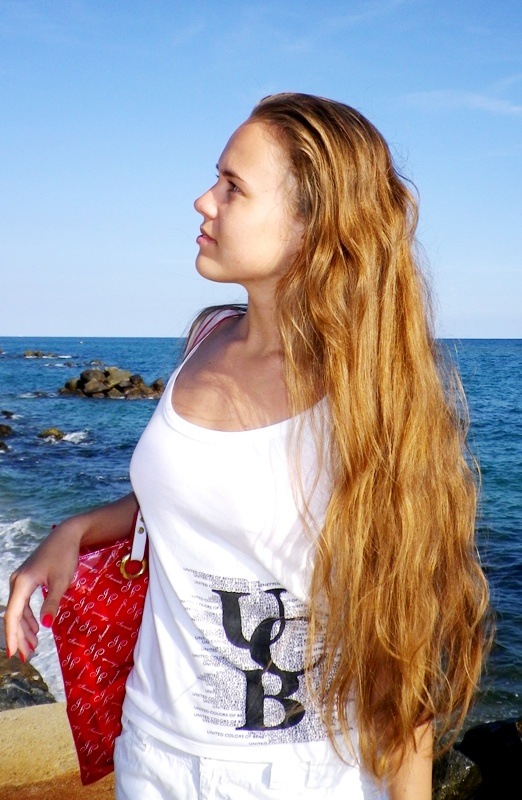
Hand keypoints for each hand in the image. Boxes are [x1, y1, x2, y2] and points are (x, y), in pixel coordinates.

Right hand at [4, 492, 137, 660]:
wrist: (68, 534)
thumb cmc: (65, 556)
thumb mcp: (62, 581)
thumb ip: (52, 603)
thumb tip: (46, 627)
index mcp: (22, 583)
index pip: (12, 614)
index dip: (12, 635)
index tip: (13, 654)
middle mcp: (17, 581)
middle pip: (13, 614)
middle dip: (19, 636)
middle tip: (28, 657)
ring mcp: (21, 579)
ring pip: (18, 610)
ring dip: (25, 628)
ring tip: (33, 647)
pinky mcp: (28, 578)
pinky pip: (23, 602)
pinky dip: (28, 617)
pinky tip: (36, 627)